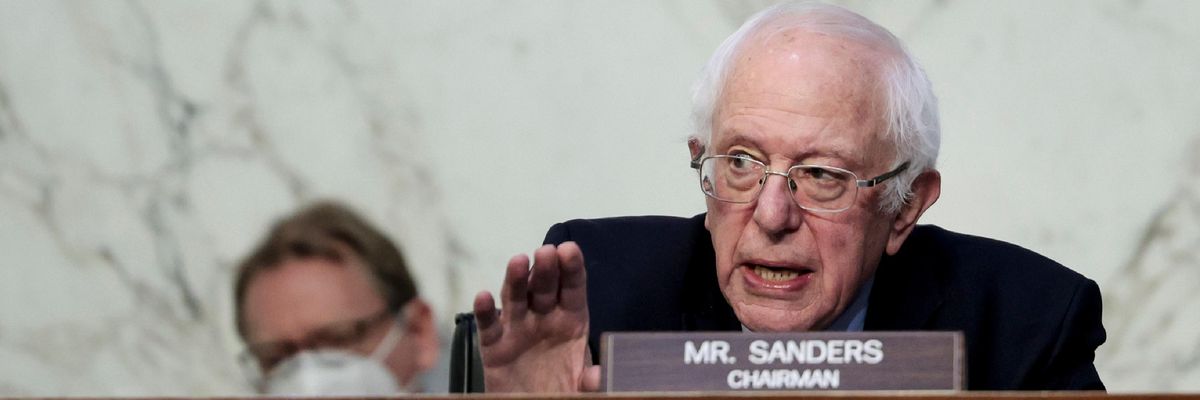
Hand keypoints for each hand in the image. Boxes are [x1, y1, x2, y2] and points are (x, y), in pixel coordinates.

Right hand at [473, 242, 600, 392]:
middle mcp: (544, 318)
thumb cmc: (563, 391)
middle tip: (546, 251)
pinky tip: (483, 297)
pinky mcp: (494, 346)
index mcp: (572, 321)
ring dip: (516, 279)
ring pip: (516, 298)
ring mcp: (518, 329)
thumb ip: (594, 381)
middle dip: (546, 269)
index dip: (571, 268)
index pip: (573, 289)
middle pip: (544, 287)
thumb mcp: (584, 387)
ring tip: (518, 261)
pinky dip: (485, 312)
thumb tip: (599, 375)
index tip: (569, 250)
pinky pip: (489, 327)